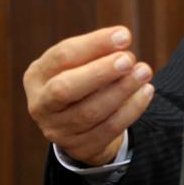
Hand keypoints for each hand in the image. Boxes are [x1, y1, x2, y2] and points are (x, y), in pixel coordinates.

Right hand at [23, 26, 154, 166]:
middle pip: (65, 89)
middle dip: (100, 72)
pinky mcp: (80, 148)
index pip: (62, 56)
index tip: (124, 36)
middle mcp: (41, 105)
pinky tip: (146, 92)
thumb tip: (121, 38)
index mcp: (37, 76)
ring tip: (144, 71)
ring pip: (90, 112)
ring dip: (122, 90)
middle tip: (129, 59)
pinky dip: (131, 109)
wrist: (81, 122)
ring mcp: (57, 130)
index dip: (94, 45)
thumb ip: (98, 50)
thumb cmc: (83, 79)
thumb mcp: (82, 62)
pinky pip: (108, 129)